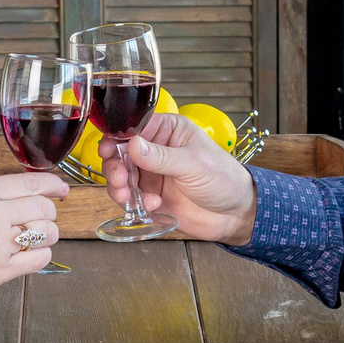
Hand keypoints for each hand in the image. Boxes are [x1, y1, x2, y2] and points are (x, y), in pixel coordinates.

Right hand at [0, 172, 66, 300]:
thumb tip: (28, 193)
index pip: (31, 183)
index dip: (52, 185)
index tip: (60, 188)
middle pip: (43, 207)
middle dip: (49, 212)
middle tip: (44, 217)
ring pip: (46, 233)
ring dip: (47, 234)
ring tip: (36, 236)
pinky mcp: (0, 271)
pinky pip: (39, 259)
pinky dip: (41, 255)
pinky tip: (30, 253)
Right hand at [103, 114, 257, 243]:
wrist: (236, 215)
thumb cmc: (224, 179)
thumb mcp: (193, 164)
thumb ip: (161, 156)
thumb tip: (132, 144)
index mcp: (169, 131)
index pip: (135, 127)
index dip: (117, 138)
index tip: (107, 150)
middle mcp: (157, 150)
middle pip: (122, 153)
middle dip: (115, 167)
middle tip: (119, 180)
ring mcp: (153, 174)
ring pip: (122, 176)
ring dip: (120, 187)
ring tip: (127, 197)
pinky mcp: (151, 196)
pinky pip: (131, 197)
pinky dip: (134, 202)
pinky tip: (152, 205)